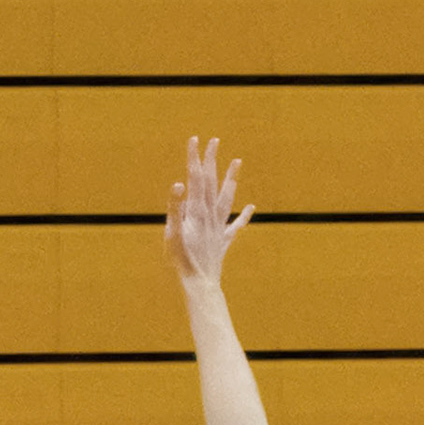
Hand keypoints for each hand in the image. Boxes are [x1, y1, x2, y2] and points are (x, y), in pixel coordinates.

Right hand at [166, 137, 253, 289]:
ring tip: (237, 161)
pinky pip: (235, 226)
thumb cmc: (182, 262)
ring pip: (227, 197)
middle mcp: (211, 215)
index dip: (195, 158)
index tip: (195, 139)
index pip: (196, 178)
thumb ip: (175, 208)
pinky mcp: (223, 242)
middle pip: (211, 182)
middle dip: (212, 160)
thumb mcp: (172, 234)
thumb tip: (179, 184)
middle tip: (214, 140)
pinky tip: (251, 207)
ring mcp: (219, 228)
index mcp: (197, 211)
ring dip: (231, 178)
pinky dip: (243, 216)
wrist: (200, 284)